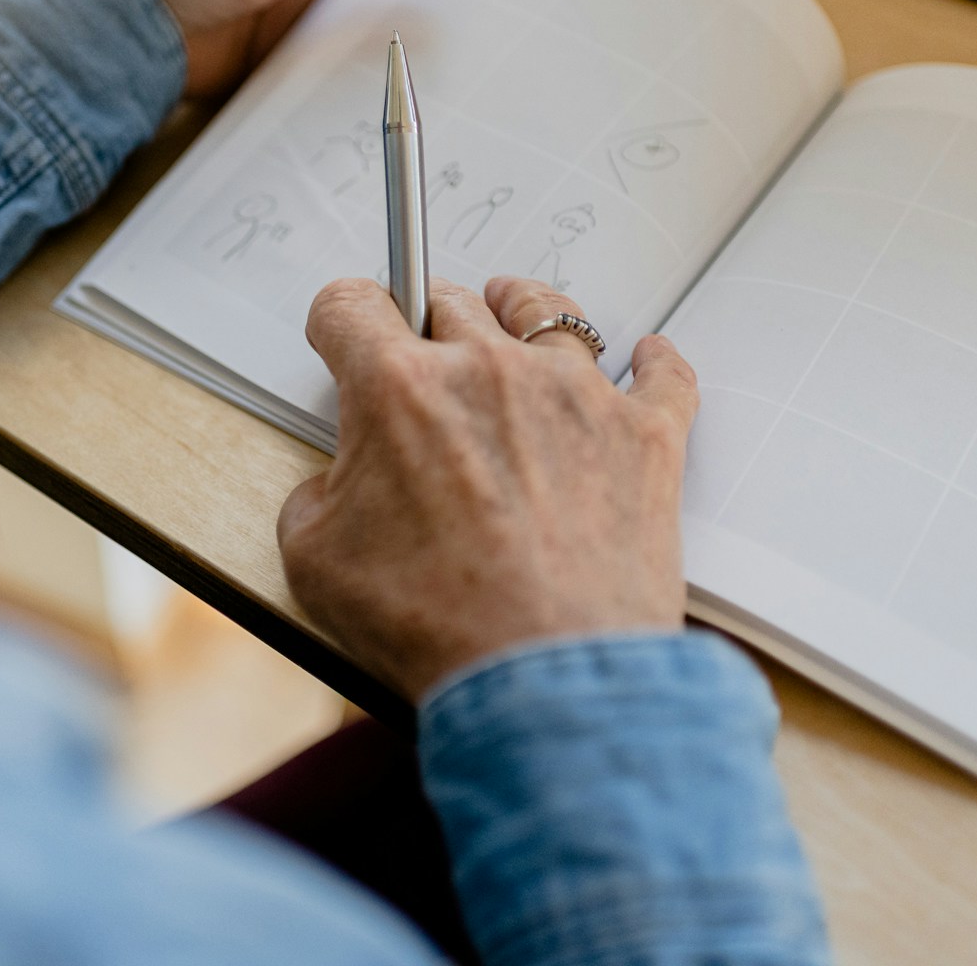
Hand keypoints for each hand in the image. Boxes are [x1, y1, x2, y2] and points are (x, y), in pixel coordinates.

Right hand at [277, 277, 698, 702]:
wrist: (546, 677)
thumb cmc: (437, 625)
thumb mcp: (316, 564)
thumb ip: (314, 499)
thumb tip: (338, 486)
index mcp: (399, 390)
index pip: (352, 307)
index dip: (338, 319)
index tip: (342, 333)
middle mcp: (490, 370)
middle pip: (449, 299)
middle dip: (425, 318)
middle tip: (423, 349)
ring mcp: (576, 393)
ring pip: (546, 310)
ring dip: (520, 307)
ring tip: (514, 312)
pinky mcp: (646, 434)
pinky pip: (662, 372)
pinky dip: (653, 361)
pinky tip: (647, 355)